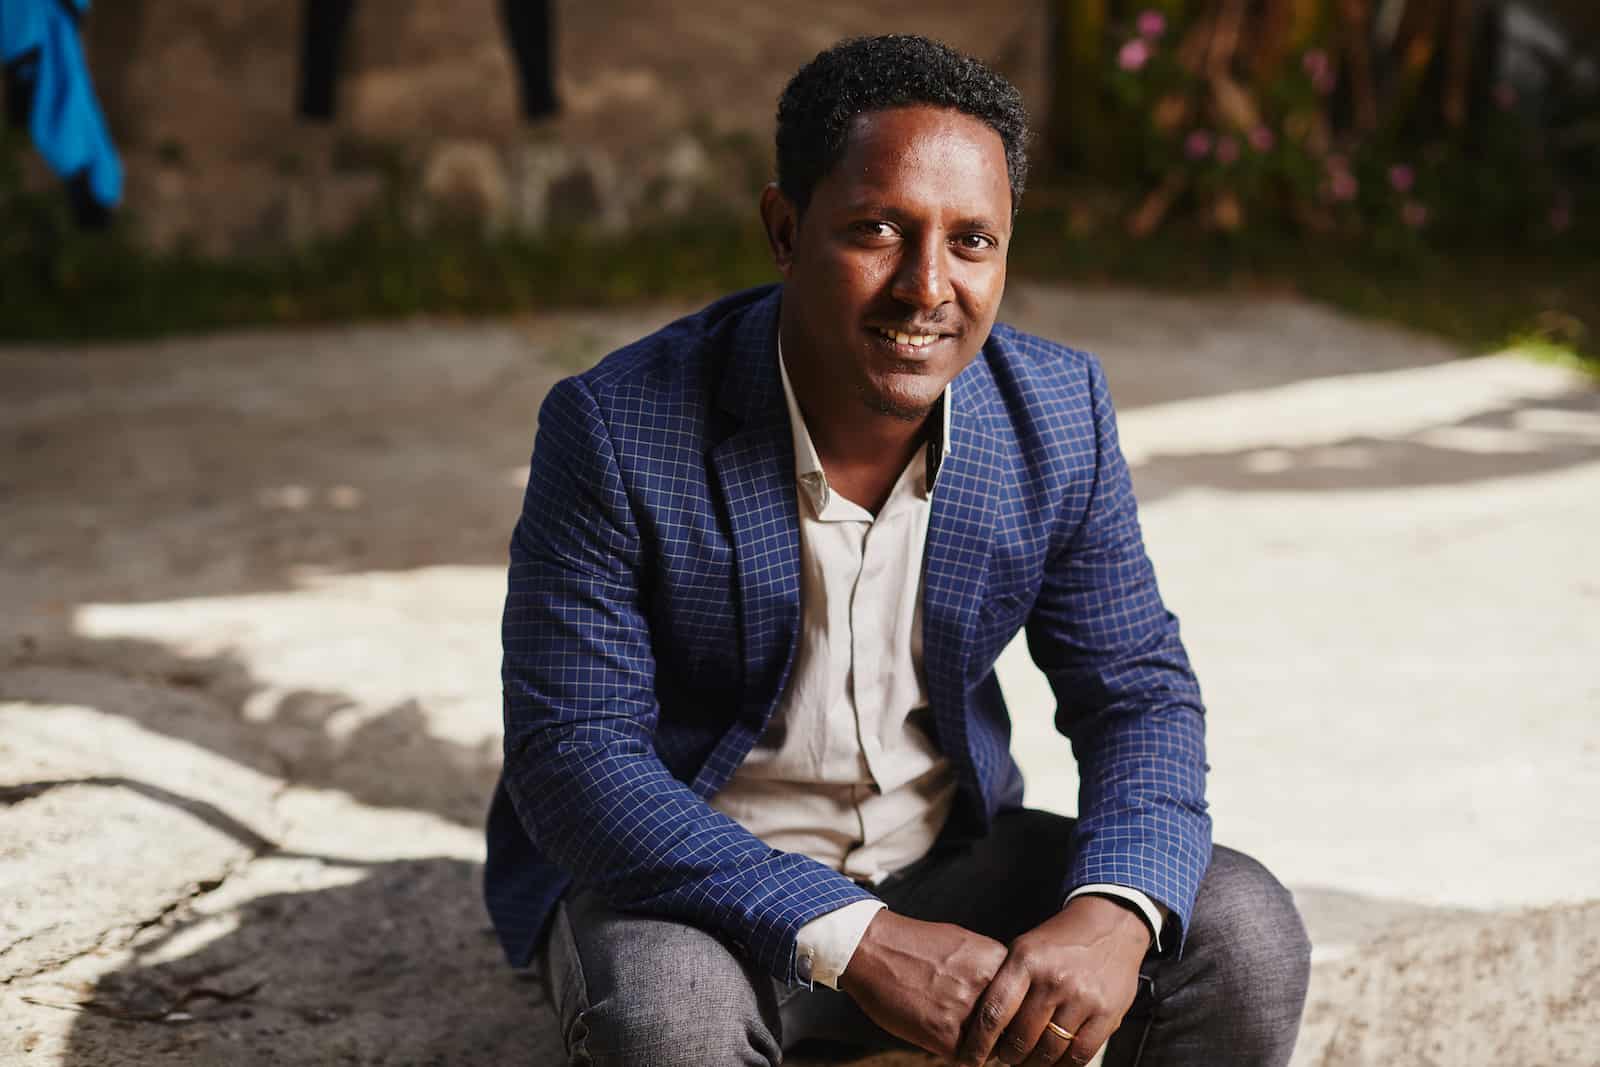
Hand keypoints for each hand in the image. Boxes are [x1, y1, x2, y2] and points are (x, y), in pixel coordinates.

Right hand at [837, 909, 1007, 1060]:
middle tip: (984, 1033)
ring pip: (992, 1047)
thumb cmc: (916, 945)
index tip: (1006, 1020)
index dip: (1016, 1015)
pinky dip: (956, 1052)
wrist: (872, 948)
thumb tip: (1011, 997)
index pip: (1026, 1002)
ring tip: (957, 1031)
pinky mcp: (945, 1034)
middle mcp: (988, 986)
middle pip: (1013, 1028)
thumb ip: (991, 970)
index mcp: (998, 961)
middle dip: (1001, 1035)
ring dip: (980, 1046)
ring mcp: (967, 1011)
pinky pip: (967, 1058)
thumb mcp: (965, 943)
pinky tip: (938, 1033)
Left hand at [956, 895, 1148, 1066]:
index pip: (994, 1013)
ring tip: (1027, 1062)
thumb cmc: (1060, 941)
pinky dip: (1063, 1066)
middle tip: (1004, 1057)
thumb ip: (1005, 982)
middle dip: (1008, 1055)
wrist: (1111, 923)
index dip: (979, 1042)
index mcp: (1026, 960)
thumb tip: (982, 1027)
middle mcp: (1053, 979)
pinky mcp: (1107, 1013)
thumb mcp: (1025, 947)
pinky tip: (1054, 1063)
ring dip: (1034, 1064)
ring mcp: (1082, 997)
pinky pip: (1080, 1054)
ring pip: (1049, 1050)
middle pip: (1021, 1037)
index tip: (971, 1056)